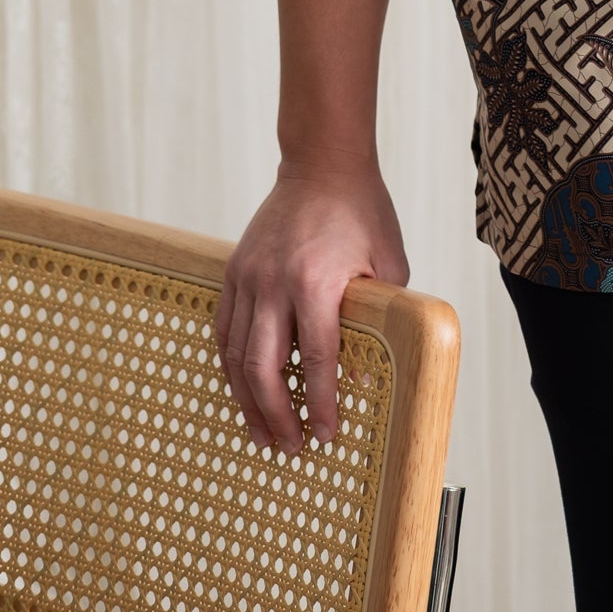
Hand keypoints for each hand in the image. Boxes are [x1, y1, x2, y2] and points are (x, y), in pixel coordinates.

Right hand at [215, 160, 408, 453]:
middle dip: (277, 415)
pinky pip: (224, 330)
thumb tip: (369, 366)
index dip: (320, 403)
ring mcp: (248, 276)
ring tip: (263, 435)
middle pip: (265, 368)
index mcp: (316, 281)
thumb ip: (379, 314)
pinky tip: (242, 392)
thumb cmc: (363, 212)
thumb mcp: (388, 261)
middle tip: (291, 448)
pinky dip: (231, 367)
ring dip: (248, 402)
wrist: (323, 163)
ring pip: (237, 355)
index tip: (327, 435)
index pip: (316, 358)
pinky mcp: (234, 271)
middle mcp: (275, 282)